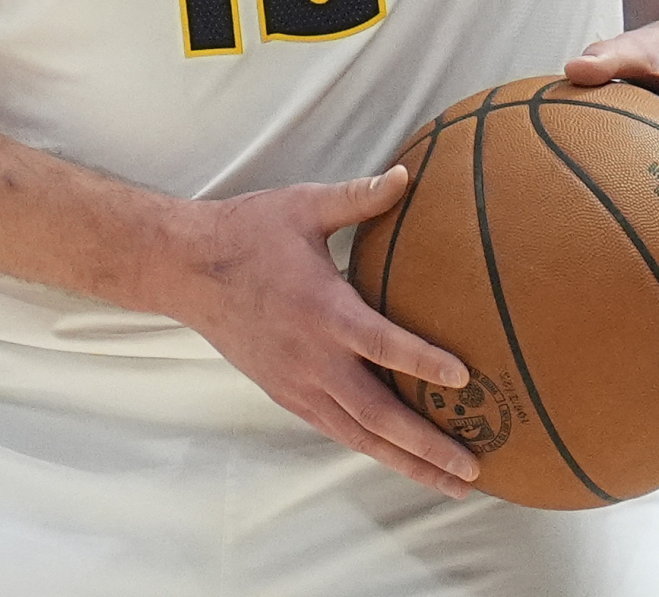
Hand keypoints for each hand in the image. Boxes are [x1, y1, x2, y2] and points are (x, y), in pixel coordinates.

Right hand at [149, 170, 481, 497]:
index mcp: (322, 309)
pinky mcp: (286, 393)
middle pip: (378, 413)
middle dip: (428, 445)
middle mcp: (312, 356)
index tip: (464, 377)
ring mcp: (297, 382)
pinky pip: (336, 429)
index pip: (381, 343)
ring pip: (359, 434)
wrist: (184, 268)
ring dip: (408, 462)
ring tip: (454, 483)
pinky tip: (402, 460)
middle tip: (474, 466)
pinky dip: (372, 448)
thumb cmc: (247, 233)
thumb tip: (409, 175)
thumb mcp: (301, 206)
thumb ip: (357, 198)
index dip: (422, 361)